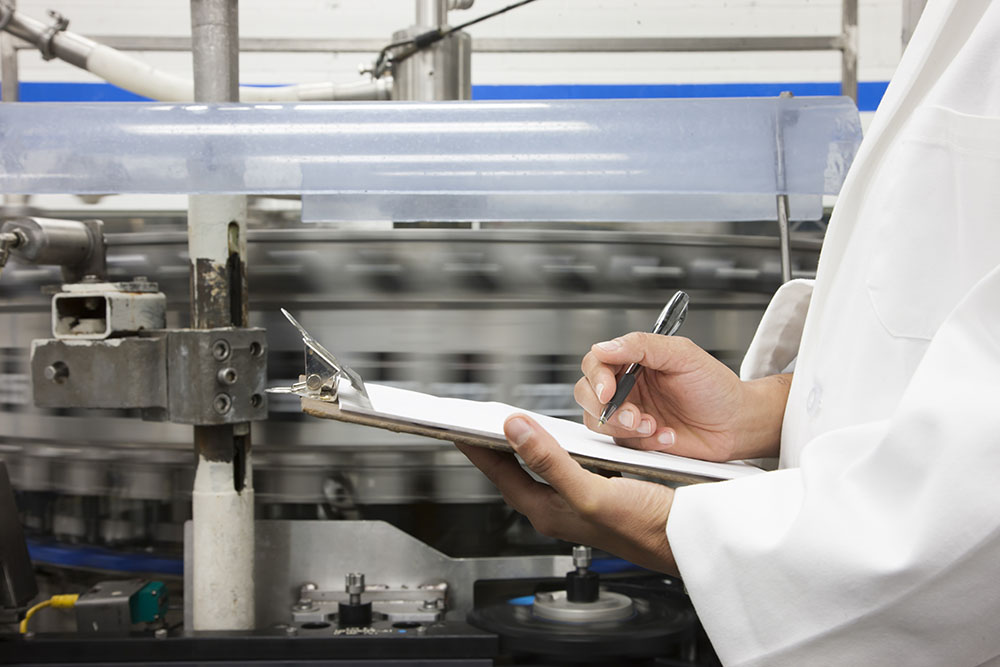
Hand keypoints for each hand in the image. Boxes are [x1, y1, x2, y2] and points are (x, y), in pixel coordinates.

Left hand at [457, 414, 677, 574]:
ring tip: (512, 425)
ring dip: (528, 445)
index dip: (477, 449)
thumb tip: (514, 431)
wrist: (688, 538)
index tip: (459, 427)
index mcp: (549, 511)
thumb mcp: (591, 492)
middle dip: (497, 446)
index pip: (500, 474)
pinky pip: (568, 466)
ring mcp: (579, 501)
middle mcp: (560, 507)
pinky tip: (564, 437)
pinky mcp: (599, 492)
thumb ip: (549, 461)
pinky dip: (559, 448)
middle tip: (481, 422)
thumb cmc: (646, 527)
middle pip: (516, 471)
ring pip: (542, 468)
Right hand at [575, 333, 789, 460]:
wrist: (738, 425)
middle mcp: (627, 387)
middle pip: (586, 394)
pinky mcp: (636, 440)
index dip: (596, 377)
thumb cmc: (716, 387)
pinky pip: (622, 444)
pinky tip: (668, 436)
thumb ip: (641, 345)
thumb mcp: (683, 355)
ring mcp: (629, 414)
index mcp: (634, 361)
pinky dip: (644, 442)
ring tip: (653, 425)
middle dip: (605, 408)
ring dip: (623, 427)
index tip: (608, 390)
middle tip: (632, 415)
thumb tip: (604, 347)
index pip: (596, 363)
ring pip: (597, 422)